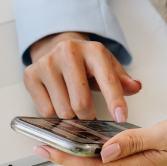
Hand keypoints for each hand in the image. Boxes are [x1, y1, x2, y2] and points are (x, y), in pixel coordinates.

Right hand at [25, 32, 141, 122]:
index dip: (115, 102)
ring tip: (72, 104)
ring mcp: (47, 63)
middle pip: (81, 102)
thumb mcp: (107, 66)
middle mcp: (68, 52)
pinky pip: (46, 110)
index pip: (107, 80)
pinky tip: (57, 100)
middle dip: (88, 116)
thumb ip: (122, 80)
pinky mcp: (31, 74)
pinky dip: (54, 113)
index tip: (120, 118)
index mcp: (92, 50)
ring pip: (63, 109)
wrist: (55, 47)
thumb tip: (136, 87)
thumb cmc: (85, 62)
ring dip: (70, 116)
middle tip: (89, 115)